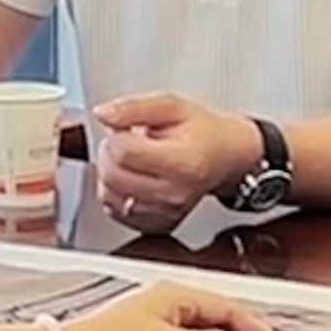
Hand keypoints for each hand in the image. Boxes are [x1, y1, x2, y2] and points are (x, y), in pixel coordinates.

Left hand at [89, 93, 258, 230]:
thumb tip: (103, 113)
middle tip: (126, 142)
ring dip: (110, 175)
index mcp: (182, 162)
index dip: (116, 136)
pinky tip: (132, 179)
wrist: (227, 157)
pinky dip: (116, 195)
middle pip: (113, 176)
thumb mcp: (172, 106)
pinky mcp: (158, 224)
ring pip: (110, 197)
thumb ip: (134, 108)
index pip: (123, 152)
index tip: (127, 130)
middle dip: (110, 154)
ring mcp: (166, 213)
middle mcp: (174, 193)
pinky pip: (117, 213)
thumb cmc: (203, 132)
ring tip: (131, 160)